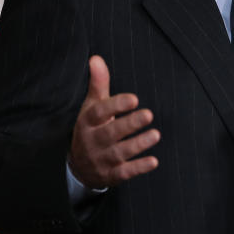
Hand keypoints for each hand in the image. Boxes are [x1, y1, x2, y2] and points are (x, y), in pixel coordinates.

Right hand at [68, 55, 159, 187]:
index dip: (116, 105)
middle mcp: (92, 141)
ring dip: (138, 144)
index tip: (134, 99)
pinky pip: (124, 173)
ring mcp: (100, 159)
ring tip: (155, 134)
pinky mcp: (110, 175)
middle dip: (129, 124)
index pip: (99, 112)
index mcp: (87, 122)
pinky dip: (138, 168)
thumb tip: (96, 58)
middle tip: (149, 114)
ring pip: (118, 153)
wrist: (77, 166)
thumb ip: (97, 84)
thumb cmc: (91, 128)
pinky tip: (153, 161)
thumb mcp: (91, 106)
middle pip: (110, 133)